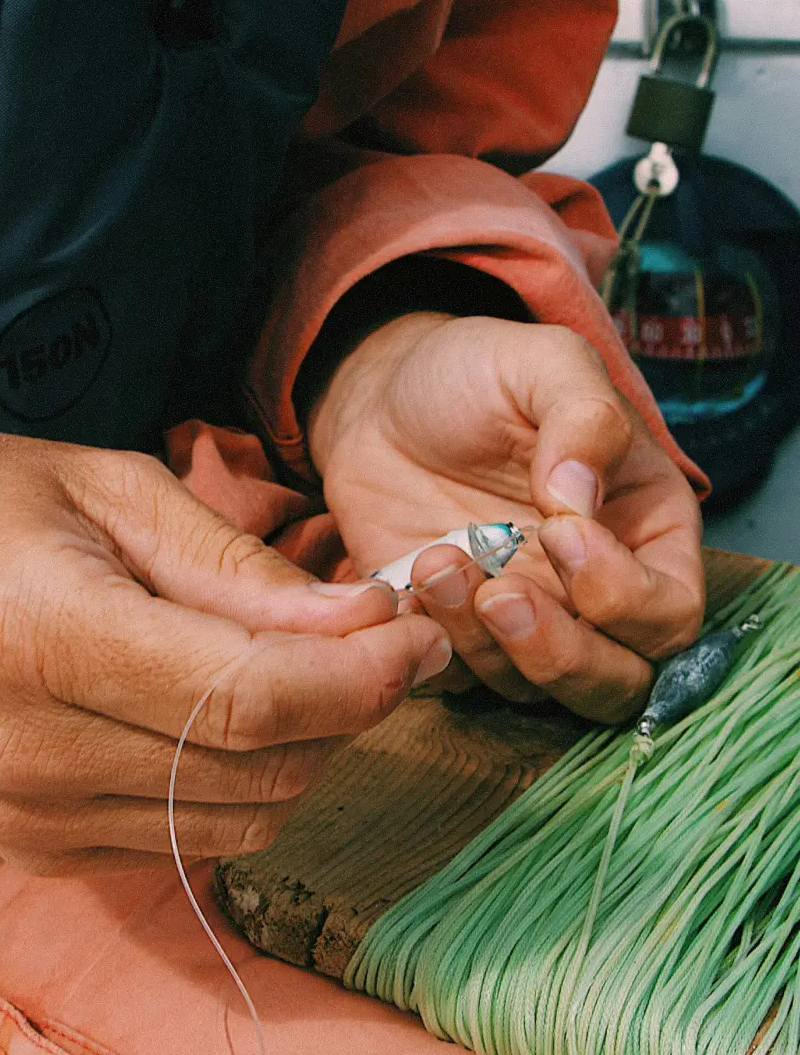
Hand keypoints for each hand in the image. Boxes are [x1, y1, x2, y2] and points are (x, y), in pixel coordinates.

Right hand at [0, 427, 449, 870]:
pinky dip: (237, 782)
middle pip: (258, 769)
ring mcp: (24, 818)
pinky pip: (186, 838)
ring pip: (238, 820)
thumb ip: (234, 565)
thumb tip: (362, 620)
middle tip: (384, 636)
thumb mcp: (101, 485)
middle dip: (351, 708)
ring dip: (304, 751)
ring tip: (312, 668)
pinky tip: (228, 712)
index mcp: (39, 635)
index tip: (420, 634)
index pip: (249, 697)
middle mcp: (28, 752)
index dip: (363, 677)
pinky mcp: (31, 851)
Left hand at [307, 313, 703, 721]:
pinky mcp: (453, 633)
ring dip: (484, 645)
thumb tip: (580, 496)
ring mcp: (522, 620)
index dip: (624, 594)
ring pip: (532, 690)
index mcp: (644, 533)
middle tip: (501, 593)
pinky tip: (406, 583)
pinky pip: (455, 679)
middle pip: (615, 682)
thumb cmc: (477, 376)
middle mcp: (592, 594)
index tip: (562, 531)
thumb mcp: (540, 364)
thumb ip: (583, 417)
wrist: (384, 397)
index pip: (670, 612)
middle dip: (561, 654)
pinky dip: (432, 647)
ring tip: (435, 561)